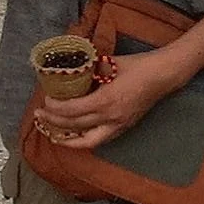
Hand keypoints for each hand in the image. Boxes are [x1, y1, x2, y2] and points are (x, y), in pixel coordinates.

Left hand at [32, 49, 183, 153]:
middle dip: (54, 123)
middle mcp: (110, 117)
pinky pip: (100, 140)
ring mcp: (118, 125)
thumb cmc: (138, 65)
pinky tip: (75, 135)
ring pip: (87, 141)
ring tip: (53, 134)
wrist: (164, 75)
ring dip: (68, 139)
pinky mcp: (124, 127)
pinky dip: (84, 140)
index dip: (55, 109)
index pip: (72, 111)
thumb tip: (72, 71)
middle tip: (40, 115)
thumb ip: (90, 69)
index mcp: (105, 100)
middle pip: (75, 126)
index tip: (45, 102)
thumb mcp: (110, 63)